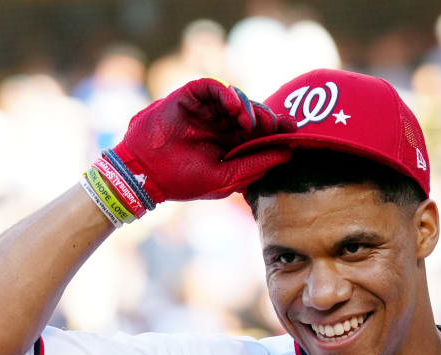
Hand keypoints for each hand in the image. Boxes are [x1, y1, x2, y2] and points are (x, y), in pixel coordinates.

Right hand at [111, 78, 294, 204]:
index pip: (259, 132)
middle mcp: (220, 124)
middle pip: (252, 113)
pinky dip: (226, 93)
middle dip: (267, 118)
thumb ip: (255, 165)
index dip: (277, 129)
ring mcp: (206, 109)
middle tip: (275, 125)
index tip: (294, 131)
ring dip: (248, 107)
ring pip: (236, 97)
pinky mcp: (190, 97)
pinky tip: (234, 108)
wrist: (146, 175)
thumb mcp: (226, 178)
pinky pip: (212, 86)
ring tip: (248, 122)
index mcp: (230, 144)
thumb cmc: (183, 181)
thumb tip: (287, 154)